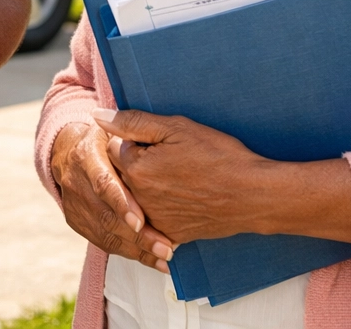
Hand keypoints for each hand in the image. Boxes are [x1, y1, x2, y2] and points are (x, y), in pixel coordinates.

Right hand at [49, 118, 175, 272]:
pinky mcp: (77, 221)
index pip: (103, 184)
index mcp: (85, 157)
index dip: (121, 203)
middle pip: (105, 216)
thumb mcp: (114, 129)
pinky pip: (103, 242)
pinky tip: (152, 259)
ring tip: (164, 257)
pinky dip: (129, 253)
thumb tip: (106, 115)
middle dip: (137, 235)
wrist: (71, 152)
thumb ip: (123, 125)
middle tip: (166, 248)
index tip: (140, 221)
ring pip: (105, 234)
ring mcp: (74, 205)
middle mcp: (75, 183)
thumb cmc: (106, 139)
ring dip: (137, 249)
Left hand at [97, 108, 275, 244]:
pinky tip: (185, 196)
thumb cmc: (218, 156)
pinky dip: (164, 206)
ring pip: (138, 196)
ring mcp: (154, 220)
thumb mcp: (177, 128)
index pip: (115, 147)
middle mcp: (139, 199)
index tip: (162, 142)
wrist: (253, 195)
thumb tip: (97, 115)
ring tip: (181, 177)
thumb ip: (133, 121)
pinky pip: (155, 217)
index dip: (138, 140)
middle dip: (140, 163)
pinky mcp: (170, 234)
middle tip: (173, 160)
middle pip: (124, 174)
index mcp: (136, 169)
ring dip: (150, 186)